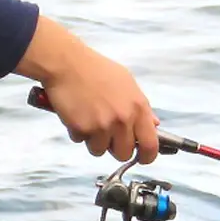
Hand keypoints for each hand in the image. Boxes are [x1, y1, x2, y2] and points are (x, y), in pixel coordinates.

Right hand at [16, 17, 159, 164]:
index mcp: (138, 107)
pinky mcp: (84, 128)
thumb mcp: (126, 83)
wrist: (66, 62)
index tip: (142, 158)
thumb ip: (141, 107)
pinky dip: (78, 132)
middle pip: (124, 153)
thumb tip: (153, 125)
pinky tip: (77, 114)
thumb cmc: (95, 69)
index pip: (151, 145)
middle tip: (107, 135)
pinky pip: (81, 141)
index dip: (147, 156)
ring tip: (89, 119)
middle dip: (115, 148)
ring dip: (94, 140)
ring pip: (101, 150)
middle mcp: (123, 119)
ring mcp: (103, 125)